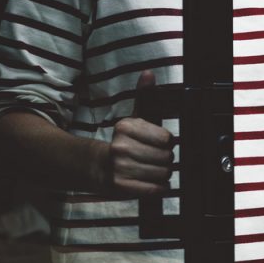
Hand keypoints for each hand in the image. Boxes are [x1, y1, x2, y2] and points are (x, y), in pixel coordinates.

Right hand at [104, 70, 174, 196]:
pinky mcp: (121, 186)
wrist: (97, 167)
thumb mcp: (133, 118)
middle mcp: (121, 146)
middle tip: (156, 159)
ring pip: (162, 173)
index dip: (167, 143)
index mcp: (125, 127)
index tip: (159, 144)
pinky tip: (153, 182)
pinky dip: (159, 187)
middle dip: (166, 160)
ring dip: (163, 174)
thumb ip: (144, 96)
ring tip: (153, 170)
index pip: (166, 138)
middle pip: (166, 157)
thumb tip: (149, 73)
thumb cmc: (123, 142)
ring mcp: (120, 167)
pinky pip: (154, 189)